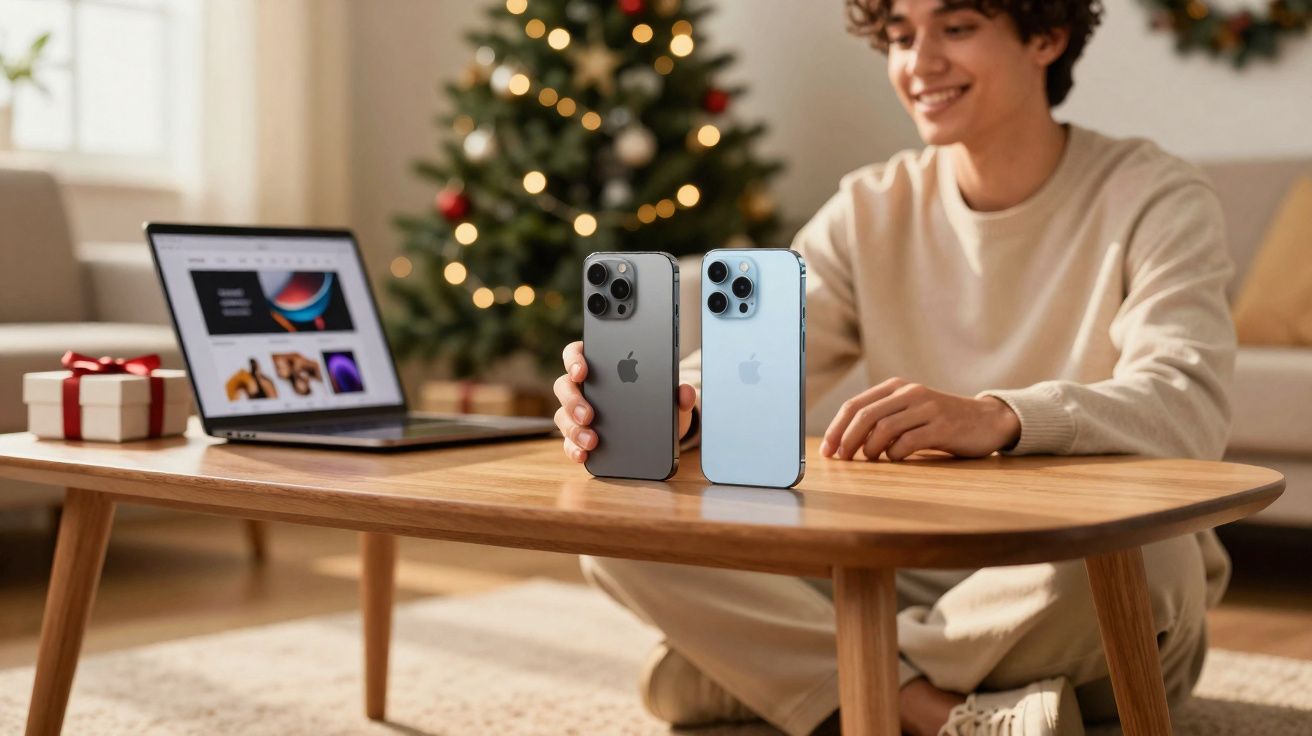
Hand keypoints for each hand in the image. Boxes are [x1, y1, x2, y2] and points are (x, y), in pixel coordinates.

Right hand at [554, 341, 697, 463]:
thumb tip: (686, 392)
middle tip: (589, 414)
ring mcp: (577, 412)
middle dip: (573, 400)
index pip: (576, 353)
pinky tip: (584, 454)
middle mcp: (583, 387)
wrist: (658, 429)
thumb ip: (677, 392)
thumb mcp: (669, 395)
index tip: (582, 370)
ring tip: (591, 440)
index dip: (573, 359)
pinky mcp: (579, 435)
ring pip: (563, 415)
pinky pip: (569, 441)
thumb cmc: (656, 401)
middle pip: (564, 386)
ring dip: (573, 429)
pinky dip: (573, 448)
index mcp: (600, 366)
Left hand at [819, 377, 1019, 461]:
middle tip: (841, 459)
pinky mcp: (942, 426)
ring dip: (869, 449)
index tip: (827, 450)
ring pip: (883, 428)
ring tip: (869, 460)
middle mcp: (910, 393)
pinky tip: (895, 458)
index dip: (836, 428)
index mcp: (896, 388)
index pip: (855, 405)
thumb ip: (882, 420)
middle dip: (846, 439)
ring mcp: (927, 408)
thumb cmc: (940, 421)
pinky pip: (908, 441)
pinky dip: (894, 454)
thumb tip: (844, 443)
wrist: (987, 420)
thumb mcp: (909, 412)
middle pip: (865, 415)